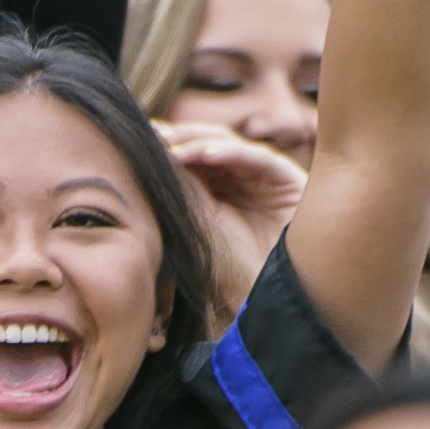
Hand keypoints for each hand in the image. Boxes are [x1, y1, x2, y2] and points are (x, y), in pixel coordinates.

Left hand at [160, 119, 300, 320]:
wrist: (262, 293)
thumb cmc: (228, 265)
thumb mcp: (196, 218)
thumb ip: (182, 184)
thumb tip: (155, 147)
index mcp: (216, 185)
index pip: (191, 153)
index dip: (168, 144)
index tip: (141, 140)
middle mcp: (240, 175)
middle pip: (210, 142)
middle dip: (182, 137)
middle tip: (155, 136)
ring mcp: (264, 175)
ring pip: (231, 144)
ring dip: (201, 143)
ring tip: (175, 148)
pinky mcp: (287, 178)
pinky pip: (258, 157)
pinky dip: (233, 152)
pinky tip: (207, 155)